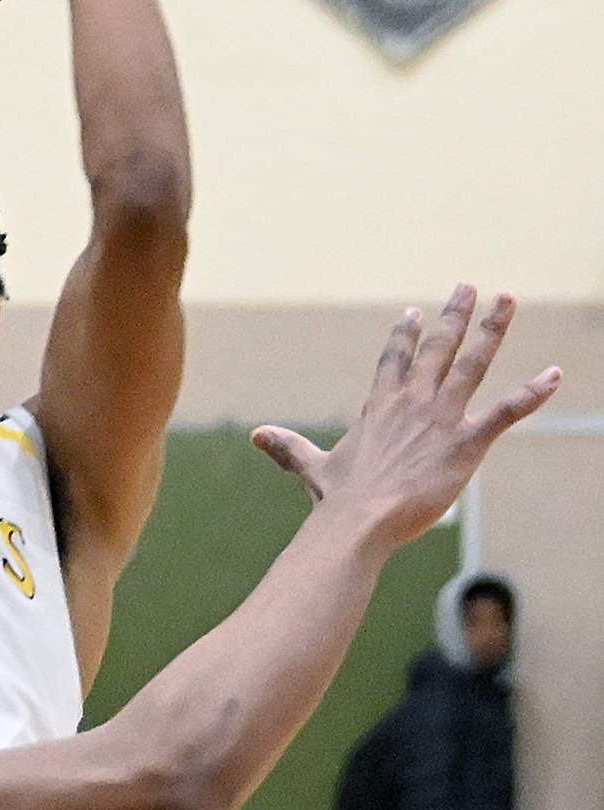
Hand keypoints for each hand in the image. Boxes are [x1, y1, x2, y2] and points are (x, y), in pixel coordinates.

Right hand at [253, 288, 558, 548]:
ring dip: (492, 330)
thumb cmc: (337, 499)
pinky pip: (505, 412)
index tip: (414, 312)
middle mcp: (412, 404)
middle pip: (437, 349)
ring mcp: (441, 419)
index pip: (393, 361)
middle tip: (469, 286)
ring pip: (472, 365)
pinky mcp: (466, 443)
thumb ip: (289, 448)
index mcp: (379, 409)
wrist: (359, 522)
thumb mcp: (312, 468)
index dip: (404, 335)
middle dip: (455, 315)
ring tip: (507, 300)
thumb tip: (255, 435)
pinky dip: (532, 393)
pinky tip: (554, 374)